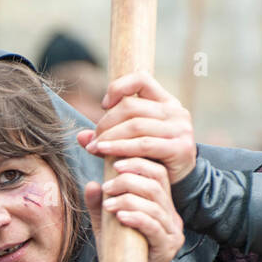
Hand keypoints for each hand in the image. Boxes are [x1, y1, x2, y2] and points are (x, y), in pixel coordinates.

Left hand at [77, 71, 196, 183]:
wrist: (181, 181)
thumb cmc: (152, 157)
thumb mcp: (132, 141)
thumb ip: (109, 136)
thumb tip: (80, 136)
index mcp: (166, 102)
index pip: (141, 79)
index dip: (119, 87)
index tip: (104, 105)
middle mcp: (175, 111)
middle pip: (131, 106)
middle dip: (106, 122)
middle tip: (93, 139)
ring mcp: (180, 129)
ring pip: (135, 126)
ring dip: (110, 137)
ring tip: (94, 148)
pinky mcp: (180, 148)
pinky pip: (144, 145)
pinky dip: (122, 149)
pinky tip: (107, 156)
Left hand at [84, 157, 183, 261]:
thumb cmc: (120, 248)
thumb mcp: (105, 223)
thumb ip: (99, 205)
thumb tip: (91, 184)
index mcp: (161, 204)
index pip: (157, 173)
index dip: (138, 164)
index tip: (114, 165)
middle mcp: (171, 215)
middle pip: (156, 185)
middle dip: (128, 182)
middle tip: (107, 187)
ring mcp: (172, 231)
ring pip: (154, 205)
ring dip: (128, 200)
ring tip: (108, 204)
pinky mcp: (167, 247)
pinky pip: (153, 227)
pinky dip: (136, 218)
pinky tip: (120, 216)